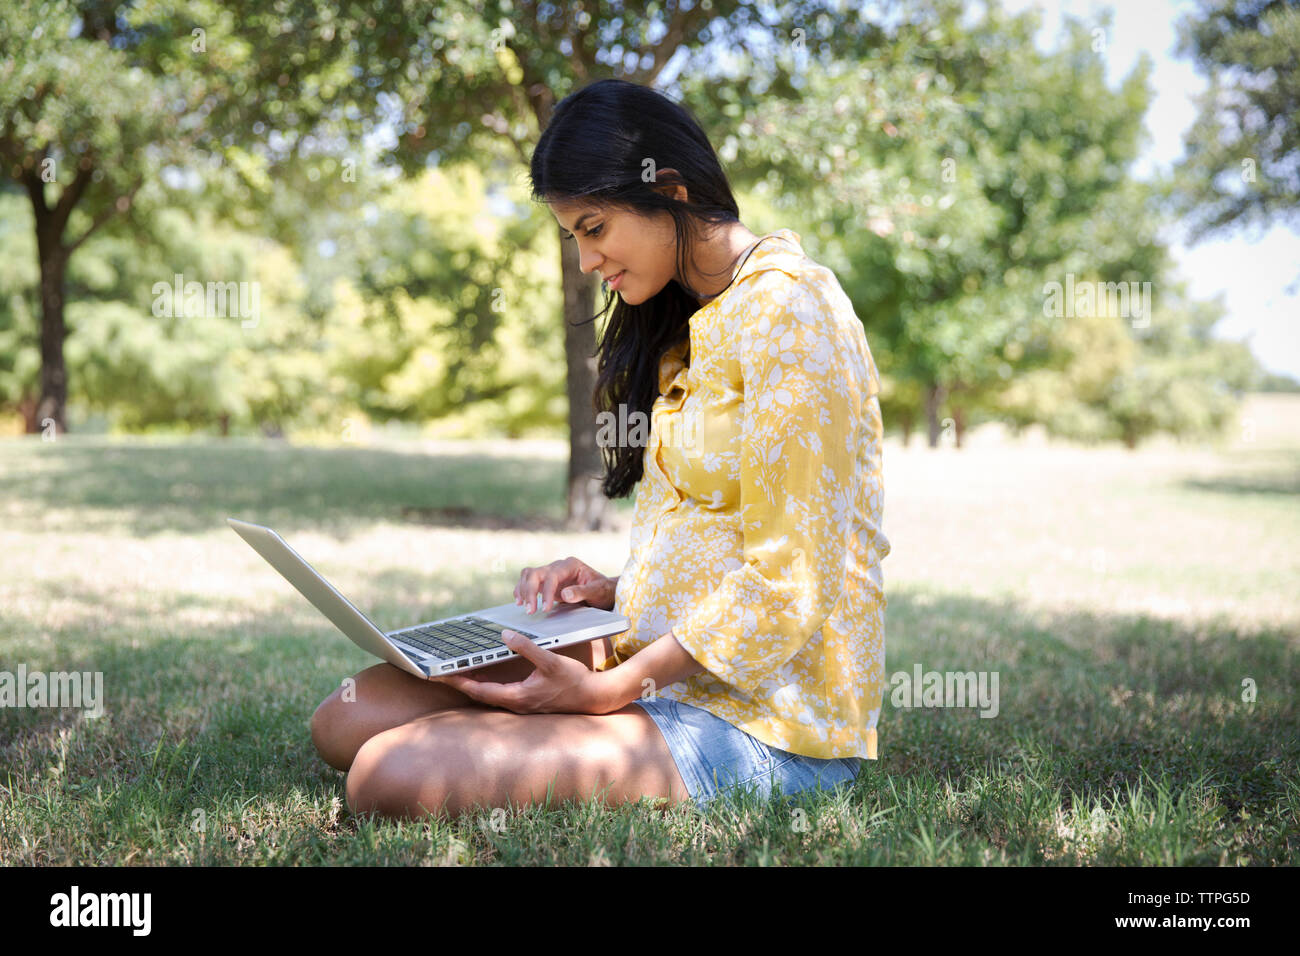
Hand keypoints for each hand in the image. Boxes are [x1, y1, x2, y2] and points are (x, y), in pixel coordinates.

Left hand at [434, 630, 613, 714]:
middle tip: (440, 672)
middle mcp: (516, 703)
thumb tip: (505, 636)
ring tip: (456, 672)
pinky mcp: (527, 701)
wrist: (593, 697)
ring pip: (488, 695)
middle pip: (479, 695)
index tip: (441, 674)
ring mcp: (521, 704)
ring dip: (472, 684)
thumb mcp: (550, 660)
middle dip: (460, 683)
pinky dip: (486, 685)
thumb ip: (527, 647)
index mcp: (518, 696)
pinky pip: (499, 694)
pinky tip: (484, 676)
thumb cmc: (573, 680)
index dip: (459, 681)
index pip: (479, 690)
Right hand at [514, 556, 615, 613]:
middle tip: (530, 611)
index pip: (552, 576)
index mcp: (570, 565)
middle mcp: (558, 566)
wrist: (604, 591)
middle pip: (536, 573)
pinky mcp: (546, 582)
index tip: (546, 608)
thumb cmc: (603, 590)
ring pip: (529, 575)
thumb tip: (565, 594)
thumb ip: (582, 592)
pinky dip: (522, 590)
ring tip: (524, 607)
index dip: (547, 592)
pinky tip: (520, 602)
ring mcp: (551, 573)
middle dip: (530, 592)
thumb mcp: (597, 591)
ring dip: (523, 590)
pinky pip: (528, 582)